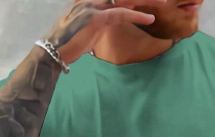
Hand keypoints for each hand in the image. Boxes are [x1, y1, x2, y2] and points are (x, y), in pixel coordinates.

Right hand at [44, 0, 168, 66]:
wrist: (52, 52)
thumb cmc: (66, 47)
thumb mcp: (82, 33)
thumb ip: (94, 28)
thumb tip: (99, 35)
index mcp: (87, 2)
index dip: (128, 1)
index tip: (143, 2)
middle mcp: (89, 0)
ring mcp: (92, 6)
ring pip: (123, 1)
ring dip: (143, 1)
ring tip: (162, 2)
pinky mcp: (96, 18)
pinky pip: (120, 14)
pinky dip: (137, 16)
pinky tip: (150, 19)